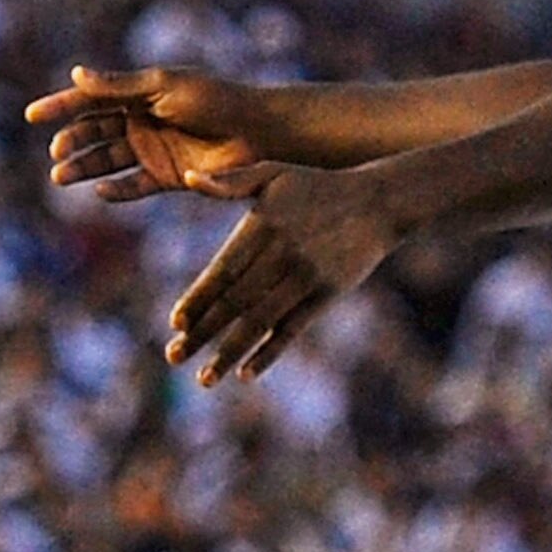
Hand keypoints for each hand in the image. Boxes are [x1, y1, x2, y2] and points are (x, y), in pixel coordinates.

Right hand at [24, 63, 284, 203]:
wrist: (256, 128)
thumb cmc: (213, 99)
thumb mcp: (163, 87)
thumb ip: (120, 86)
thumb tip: (76, 75)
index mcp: (137, 93)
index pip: (90, 99)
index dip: (60, 106)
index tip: (33, 116)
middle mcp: (141, 120)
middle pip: (94, 131)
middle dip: (72, 142)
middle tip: (56, 153)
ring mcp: (153, 149)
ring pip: (108, 160)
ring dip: (84, 167)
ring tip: (61, 176)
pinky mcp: (168, 175)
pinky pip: (135, 185)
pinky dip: (117, 190)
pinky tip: (100, 192)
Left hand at [166, 167, 396, 382]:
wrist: (378, 202)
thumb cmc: (318, 187)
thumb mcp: (273, 173)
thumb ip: (229, 182)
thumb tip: (187, 177)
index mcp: (263, 226)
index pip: (222, 272)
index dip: (197, 300)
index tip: (176, 324)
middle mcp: (282, 254)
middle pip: (234, 302)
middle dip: (202, 333)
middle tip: (173, 356)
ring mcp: (306, 277)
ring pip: (260, 322)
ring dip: (229, 353)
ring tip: (204, 378)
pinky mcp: (327, 294)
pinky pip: (292, 329)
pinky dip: (268, 353)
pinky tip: (246, 374)